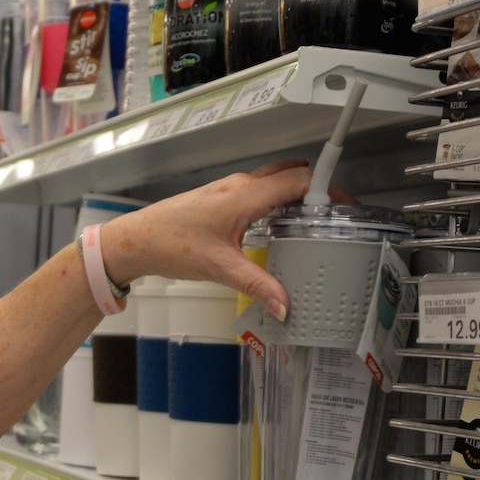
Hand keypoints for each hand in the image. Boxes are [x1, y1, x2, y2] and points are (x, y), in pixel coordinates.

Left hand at [96, 161, 337, 319]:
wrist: (135, 240)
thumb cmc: (170, 245)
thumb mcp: (219, 268)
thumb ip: (257, 286)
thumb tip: (284, 305)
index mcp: (244, 195)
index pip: (299, 180)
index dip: (327, 190)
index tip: (344, 205)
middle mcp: (239, 185)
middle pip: (291, 174)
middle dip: (316, 189)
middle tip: (333, 214)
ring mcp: (229, 188)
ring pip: (274, 180)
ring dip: (296, 193)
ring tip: (312, 219)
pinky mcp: (220, 197)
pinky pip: (259, 189)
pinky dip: (276, 199)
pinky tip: (278, 223)